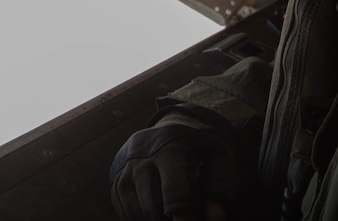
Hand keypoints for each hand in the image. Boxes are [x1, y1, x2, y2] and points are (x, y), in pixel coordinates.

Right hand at [110, 119, 242, 219]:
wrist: (174, 125)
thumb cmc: (201, 147)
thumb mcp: (220, 158)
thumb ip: (221, 188)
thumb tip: (217, 220)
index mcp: (171, 145)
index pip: (175, 192)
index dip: (187, 216)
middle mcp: (141, 154)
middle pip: (153, 205)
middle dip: (172, 220)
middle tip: (189, 217)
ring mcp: (124, 166)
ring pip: (136, 210)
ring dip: (156, 220)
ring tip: (174, 214)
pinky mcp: (116, 177)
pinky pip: (124, 210)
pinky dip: (141, 218)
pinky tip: (158, 213)